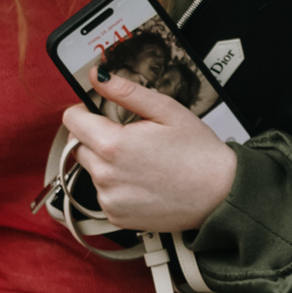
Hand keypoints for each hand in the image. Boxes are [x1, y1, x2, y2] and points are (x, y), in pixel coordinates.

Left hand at [59, 73, 237, 230]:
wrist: (219, 195)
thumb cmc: (198, 153)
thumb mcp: (167, 111)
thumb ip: (127, 92)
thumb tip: (99, 76)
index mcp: (113, 144)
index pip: (72, 120)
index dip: (85, 111)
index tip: (100, 113)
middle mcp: (105, 174)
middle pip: (79, 146)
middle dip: (98, 138)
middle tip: (133, 139)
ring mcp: (109, 198)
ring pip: (91, 171)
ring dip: (107, 164)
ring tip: (142, 163)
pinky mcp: (115, 216)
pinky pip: (104, 194)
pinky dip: (117, 187)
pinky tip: (143, 182)